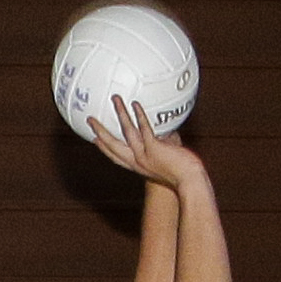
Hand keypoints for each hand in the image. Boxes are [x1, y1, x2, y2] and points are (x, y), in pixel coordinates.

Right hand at [82, 99, 204, 192]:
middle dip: (100, 131)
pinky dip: (139, 115)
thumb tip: (169, 130)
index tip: (95, 138)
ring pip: (126, 131)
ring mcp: (144, 155)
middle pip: (112, 145)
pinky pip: (144, 128)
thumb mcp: (167, 159)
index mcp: (138, 166)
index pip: (116, 156)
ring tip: (115, 99)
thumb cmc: (183, 174)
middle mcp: (137, 161)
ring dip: (120, 113)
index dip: (104, 147)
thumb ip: (165, 145)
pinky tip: (136, 104)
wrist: (190, 182)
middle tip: (90, 120)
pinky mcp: (154, 148)